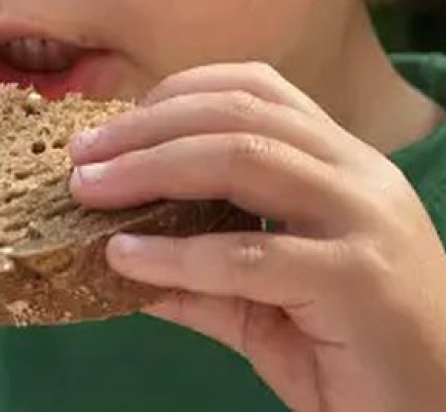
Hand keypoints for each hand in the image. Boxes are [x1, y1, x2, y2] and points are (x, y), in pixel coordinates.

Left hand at [69, 63, 445, 411]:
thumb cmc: (361, 357)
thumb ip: (202, 278)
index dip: (179, 92)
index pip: (258, 89)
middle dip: (147, 127)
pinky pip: (250, 254)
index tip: (116, 126)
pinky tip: (124, 258)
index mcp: (344, 165)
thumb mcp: (268, 307)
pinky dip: (176, 253)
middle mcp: (359, 175)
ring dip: (151, 167)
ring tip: (89, 190)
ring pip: (245, 158)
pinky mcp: (360, 280)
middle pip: (240, 114)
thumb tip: (117, 259)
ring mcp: (365, 221)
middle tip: (80, 157)